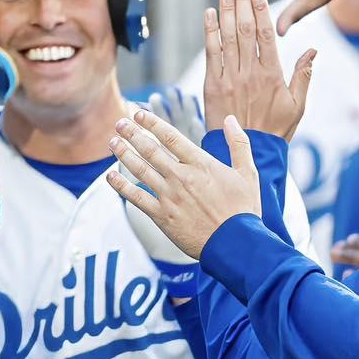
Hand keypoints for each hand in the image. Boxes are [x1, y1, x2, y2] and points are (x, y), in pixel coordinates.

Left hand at [106, 111, 259, 260]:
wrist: (234, 245)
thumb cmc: (243, 210)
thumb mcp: (248, 173)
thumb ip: (239, 144)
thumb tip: (230, 119)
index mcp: (201, 164)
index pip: (171, 136)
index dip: (152, 123)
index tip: (139, 113)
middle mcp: (181, 177)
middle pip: (150, 149)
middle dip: (132, 133)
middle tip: (120, 123)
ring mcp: (169, 196)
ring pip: (140, 170)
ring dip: (124, 154)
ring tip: (113, 142)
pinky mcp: (162, 216)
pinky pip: (136, 198)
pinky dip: (121, 186)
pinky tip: (110, 177)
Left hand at [203, 0, 314, 141]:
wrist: (249, 155)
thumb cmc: (276, 131)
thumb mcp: (298, 106)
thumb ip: (303, 76)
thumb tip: (313, 50)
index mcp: (272, 75)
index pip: (267, 34)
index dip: (261, 9)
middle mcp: (250, 73)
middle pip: (246, 29)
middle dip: (241, 1)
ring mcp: (230, 79)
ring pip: (228, 38)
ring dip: (225, 10)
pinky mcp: (212, 87)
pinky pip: (211, 55)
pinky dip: (209, 33)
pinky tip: (209, 14)